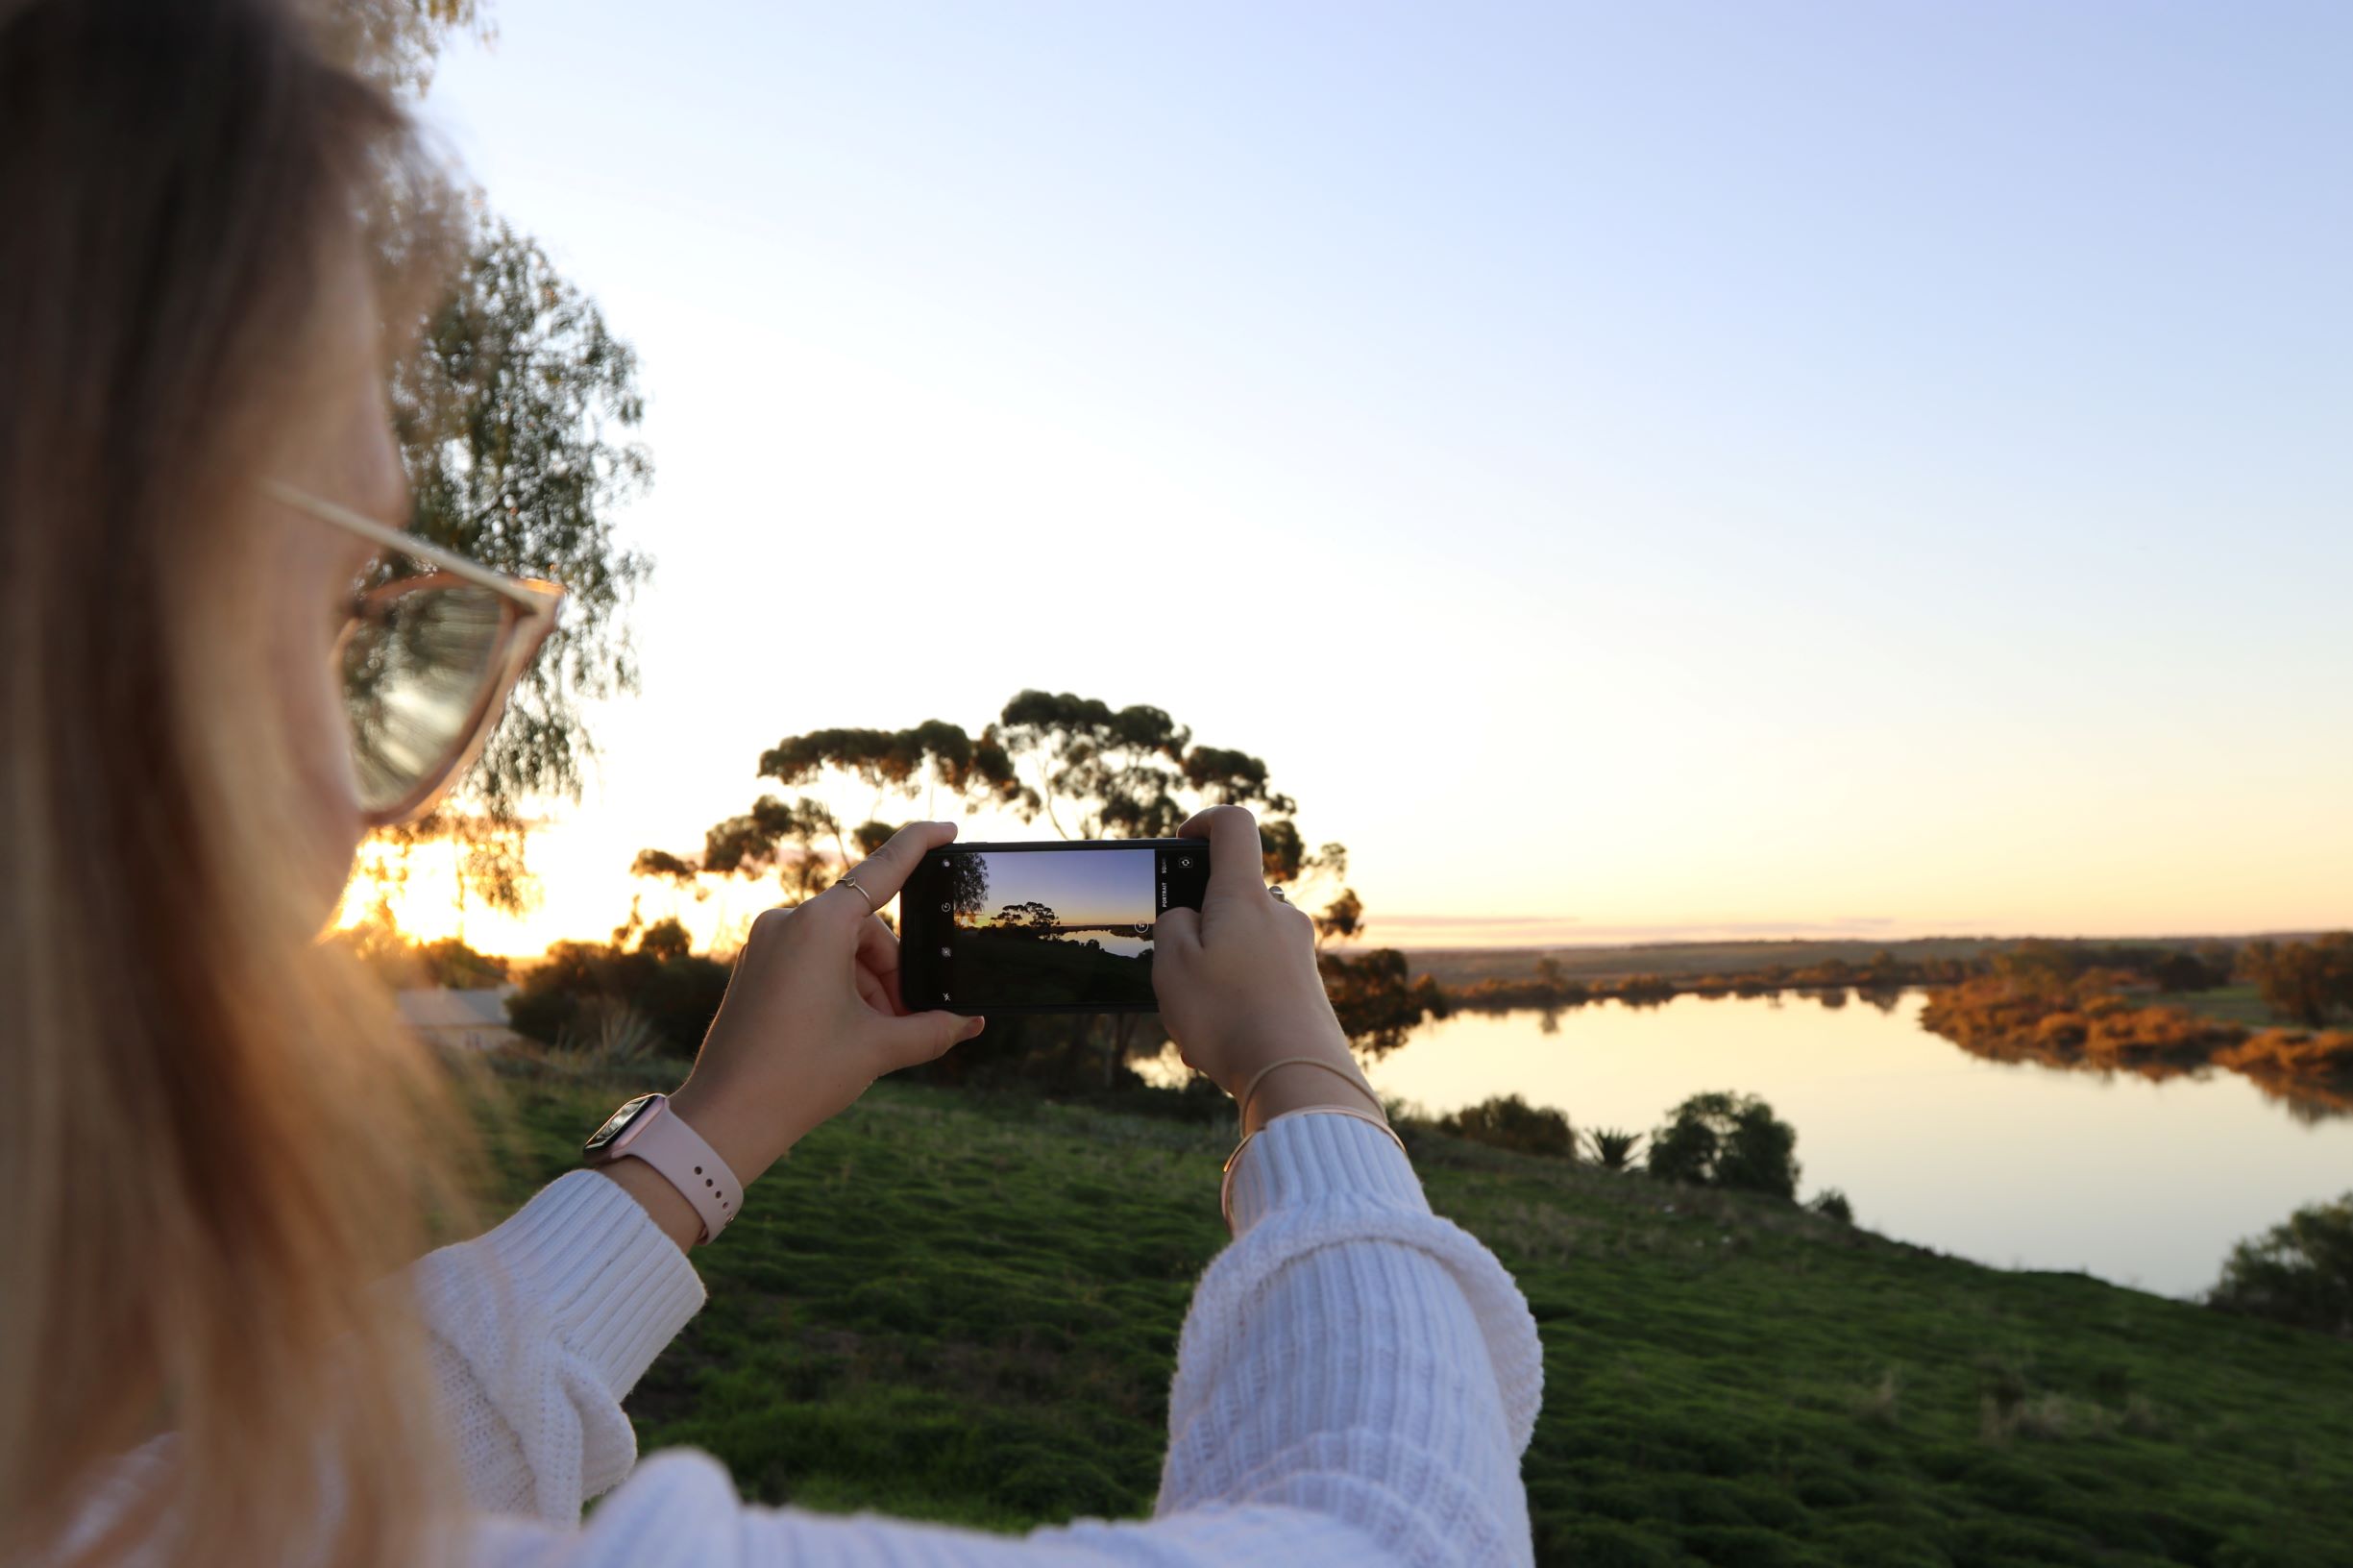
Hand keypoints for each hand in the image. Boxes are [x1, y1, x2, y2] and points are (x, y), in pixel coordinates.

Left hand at [665, 821, 984, 1189]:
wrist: (726, 1117)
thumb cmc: (799, 1076)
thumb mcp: (878, 1048)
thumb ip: (933, 1029)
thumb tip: (971, 1024)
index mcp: (819, 925)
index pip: (883, 869)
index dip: (919, 845)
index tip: (947, 829)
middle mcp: (789, 922)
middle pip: (867, 932)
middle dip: (894, 975)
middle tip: (907, 1024)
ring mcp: (768, 944)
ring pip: (842, 952)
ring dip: (869, 989)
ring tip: (875, 1040)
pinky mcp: (757, 967)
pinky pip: (814, 963)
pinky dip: (841, 990)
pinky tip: (849, 1033)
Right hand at [1150, 806, 1378, 1131]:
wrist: (1299, 1077)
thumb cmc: (1229, 1017)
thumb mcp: (1171, 964)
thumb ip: (1172, 924)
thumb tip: (1188, 917)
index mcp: (1244, 896)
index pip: (1233, 827)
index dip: (1203, 823)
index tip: (1180, 843)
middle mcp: (1280, 916)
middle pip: (1230, 899)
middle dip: (1196, 931)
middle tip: (1172, 974)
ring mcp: (1298, 953)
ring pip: (1240, 950)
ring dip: (1210, 980)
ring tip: (1193, 1028)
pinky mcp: (1307, 989)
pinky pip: (1258, 984)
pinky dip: (1232, 1006)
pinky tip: (1218, 1050)